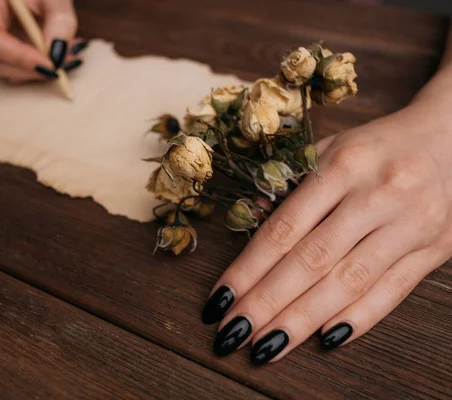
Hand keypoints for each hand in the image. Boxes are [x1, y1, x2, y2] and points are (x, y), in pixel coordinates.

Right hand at [0, 0, 85, 82]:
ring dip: (42, 69)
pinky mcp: (0, 46)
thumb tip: (57, 55)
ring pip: (10, 69)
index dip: (21, 58)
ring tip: (70, 52)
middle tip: (69, 60)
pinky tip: (61, 51)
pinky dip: (42, 64)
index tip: (51, 65)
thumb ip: (60, 20)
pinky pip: (18, 66)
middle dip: (36, 68)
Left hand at [203, 97, 451, 363]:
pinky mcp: (436, 249)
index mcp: (343, 165)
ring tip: (267, 346)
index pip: (285, 228)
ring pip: (349, 282)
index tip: (220, 299)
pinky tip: (326, 339)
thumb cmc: (377, 147)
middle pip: (312, 261)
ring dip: (303, 320)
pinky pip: (393, 291)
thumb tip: (252, 222)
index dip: (249, 268)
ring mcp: (410, 225)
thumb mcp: (330, 150)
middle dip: (267, 302)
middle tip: (232, 334)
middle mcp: (377, 196)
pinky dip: (359, 318)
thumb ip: (292, 185)